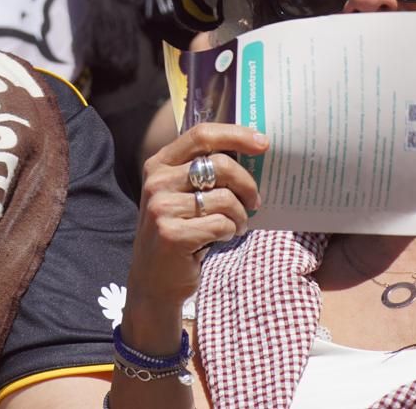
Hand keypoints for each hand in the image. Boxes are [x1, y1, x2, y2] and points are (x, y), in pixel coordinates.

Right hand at [128, 123, 268, 314]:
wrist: (152, 280)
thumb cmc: (179, 231)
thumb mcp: (180, 194)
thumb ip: (204, 173)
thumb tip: (251, 153)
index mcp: (159, 163)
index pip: (201, 134)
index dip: (235, 135)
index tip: (263, 143)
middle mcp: (156, 181)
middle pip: (220, 164)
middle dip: (247, 184)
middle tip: (255, 201)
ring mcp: (162, 207)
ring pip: (225, 198)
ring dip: (240, 216)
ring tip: (235, 226)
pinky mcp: (172, 234)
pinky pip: (221, 224)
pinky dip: (230, 232)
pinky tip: (222, 238)